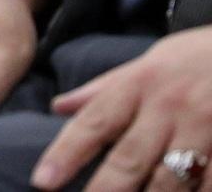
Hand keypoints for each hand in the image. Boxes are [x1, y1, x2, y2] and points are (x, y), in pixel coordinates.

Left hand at [31, 26, 211, 190]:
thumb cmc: (192, 59)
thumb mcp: (144, 63)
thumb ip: (103, 90)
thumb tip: (57, 107)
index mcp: (138, 85)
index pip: (93, 123)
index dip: (66, 154)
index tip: (43, 182)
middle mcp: (167, 108)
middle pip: (129, 158)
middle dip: (106, 189)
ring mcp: (204, 128)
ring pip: (171, 179)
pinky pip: (209, 182)